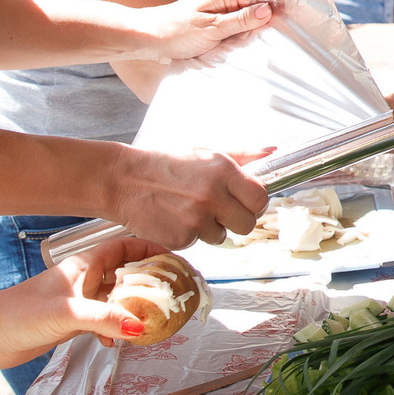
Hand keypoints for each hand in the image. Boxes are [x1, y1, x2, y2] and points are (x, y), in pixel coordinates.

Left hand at [0, 235, 167, 368]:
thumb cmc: (19, 314)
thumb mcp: (68, 314)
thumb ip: (105, 319)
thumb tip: (140, 328)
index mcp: (83, 266)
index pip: (125, 247)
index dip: (150, 250)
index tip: (173, 261)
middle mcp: (83, 280)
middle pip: (125, 273)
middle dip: (148, 283)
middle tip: (170, 295)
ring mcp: (78, 301)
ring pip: (116, 299)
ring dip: (133, 310)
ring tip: (149, 322)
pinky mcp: (72, 322)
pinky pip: (105, 321)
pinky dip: (115, 330)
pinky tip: (115, 342)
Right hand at [102, 146, 269, 247]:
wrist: (122, 180)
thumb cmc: (164, 164)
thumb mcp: (203, 152)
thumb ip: (241, 155)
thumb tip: (271, 151)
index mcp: (222, 171)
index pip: (261, 197)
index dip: (255, 202)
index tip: (246, 201)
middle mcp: (212, 196)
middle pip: (248, 224)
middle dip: (237, 219)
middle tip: (219, 209)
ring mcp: (196, 219)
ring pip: (222, 236)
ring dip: (210, 227)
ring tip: (189, 209)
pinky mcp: (181, 238)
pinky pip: (197, 243)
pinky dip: (189, 234)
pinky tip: (174, 217)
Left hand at [126, 0, 274, 64]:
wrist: (149, 38)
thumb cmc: (177, 31)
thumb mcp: (212, 28)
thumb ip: (241, 20)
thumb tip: (268, 10)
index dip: (272, 15)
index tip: (280, 32)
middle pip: (258, 10)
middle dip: (260, 27)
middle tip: (256, 43)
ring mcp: (223, 9)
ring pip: (249, 21)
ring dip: (248, 35)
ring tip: (242, 46)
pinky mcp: (218, 22)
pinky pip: (238, 28)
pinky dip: (239, 38)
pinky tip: (235, 47)